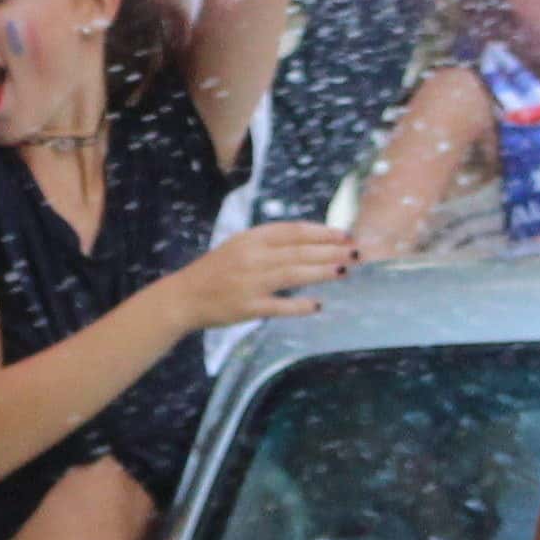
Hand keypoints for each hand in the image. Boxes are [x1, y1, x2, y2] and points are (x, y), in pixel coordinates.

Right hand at [175, 221, 357, 328]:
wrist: (184, 296)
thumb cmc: (215, 271)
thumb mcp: (239, 246)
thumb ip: (270, 243)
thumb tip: (310, 241)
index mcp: (251, 238)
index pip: (293, 231)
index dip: (322, 232)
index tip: (345, 234)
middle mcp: (252, 257)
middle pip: (298, 251)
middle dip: (330, 250)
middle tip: (356, 252)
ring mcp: (250, 283)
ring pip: (293, 274)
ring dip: (321, 271)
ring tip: (344, 270)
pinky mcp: (247, 307)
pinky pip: (278, 306)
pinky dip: (299, 305)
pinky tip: (318, 304)